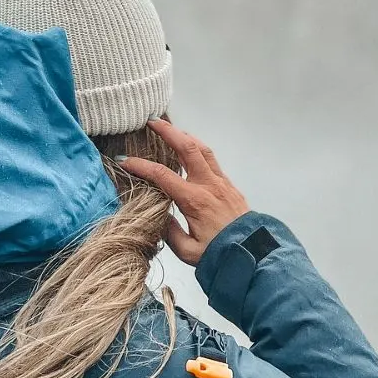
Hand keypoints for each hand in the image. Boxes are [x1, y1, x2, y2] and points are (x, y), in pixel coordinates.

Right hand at [118, 118, 249, 265]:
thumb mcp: (188, 251)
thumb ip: (169, 232)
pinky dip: (198, 149)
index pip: (162, 175)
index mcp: (194, 201)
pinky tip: (191, 149)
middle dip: (168, 132)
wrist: (253, 255)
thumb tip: (158, 215)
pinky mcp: (229, 186)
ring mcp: (221, 183)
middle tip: (152, 122)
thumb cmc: (219, 254)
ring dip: (185, 136)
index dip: (140, 166)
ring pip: (203, 150)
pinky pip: (212, 160)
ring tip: (171, 129)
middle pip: (187, 148)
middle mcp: (208, 186)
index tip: (125, 162)